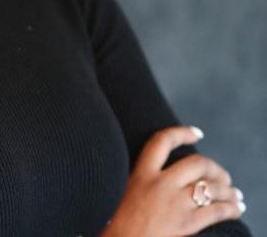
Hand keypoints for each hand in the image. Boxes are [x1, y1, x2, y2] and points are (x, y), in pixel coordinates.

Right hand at [101, 125, 245, 236]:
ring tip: (234, 194)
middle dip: (215, 168)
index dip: (182, 133)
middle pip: (197, 163)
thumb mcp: (127, 188)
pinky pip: (216, 211)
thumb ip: (147, 177)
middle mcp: (160, 184)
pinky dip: (230, 208)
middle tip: (223, 176)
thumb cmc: (121, 219)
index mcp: (142, 172)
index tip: (197, 133)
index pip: (163, 141)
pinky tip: (235, 209)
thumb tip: (174, 172)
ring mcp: (174, 203)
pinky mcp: (186, 223)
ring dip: (228, 190)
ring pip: (211, 187)